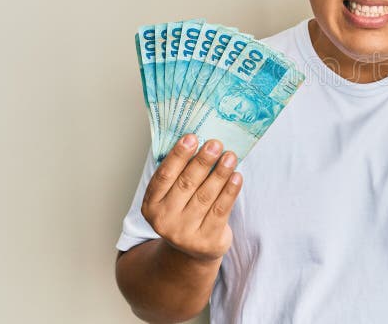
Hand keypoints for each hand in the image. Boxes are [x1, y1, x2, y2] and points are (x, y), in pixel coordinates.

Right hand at [141, 134, 242, 261]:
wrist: (193, 250)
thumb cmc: (185, 211)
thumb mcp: (173, 196)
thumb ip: (179, 173)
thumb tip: (197, 141)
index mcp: (151, 205)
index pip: (164, 175)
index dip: (178, 155)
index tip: (192, 137)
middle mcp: (164, 220)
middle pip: (186, 184)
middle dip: (202, 161)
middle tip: (216, 143)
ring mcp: (184, 233)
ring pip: (205, 196)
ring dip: (220, 173)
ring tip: (230, 156)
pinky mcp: (206, 241)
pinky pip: (220, 210)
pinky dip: (230, 191)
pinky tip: (236, 176)